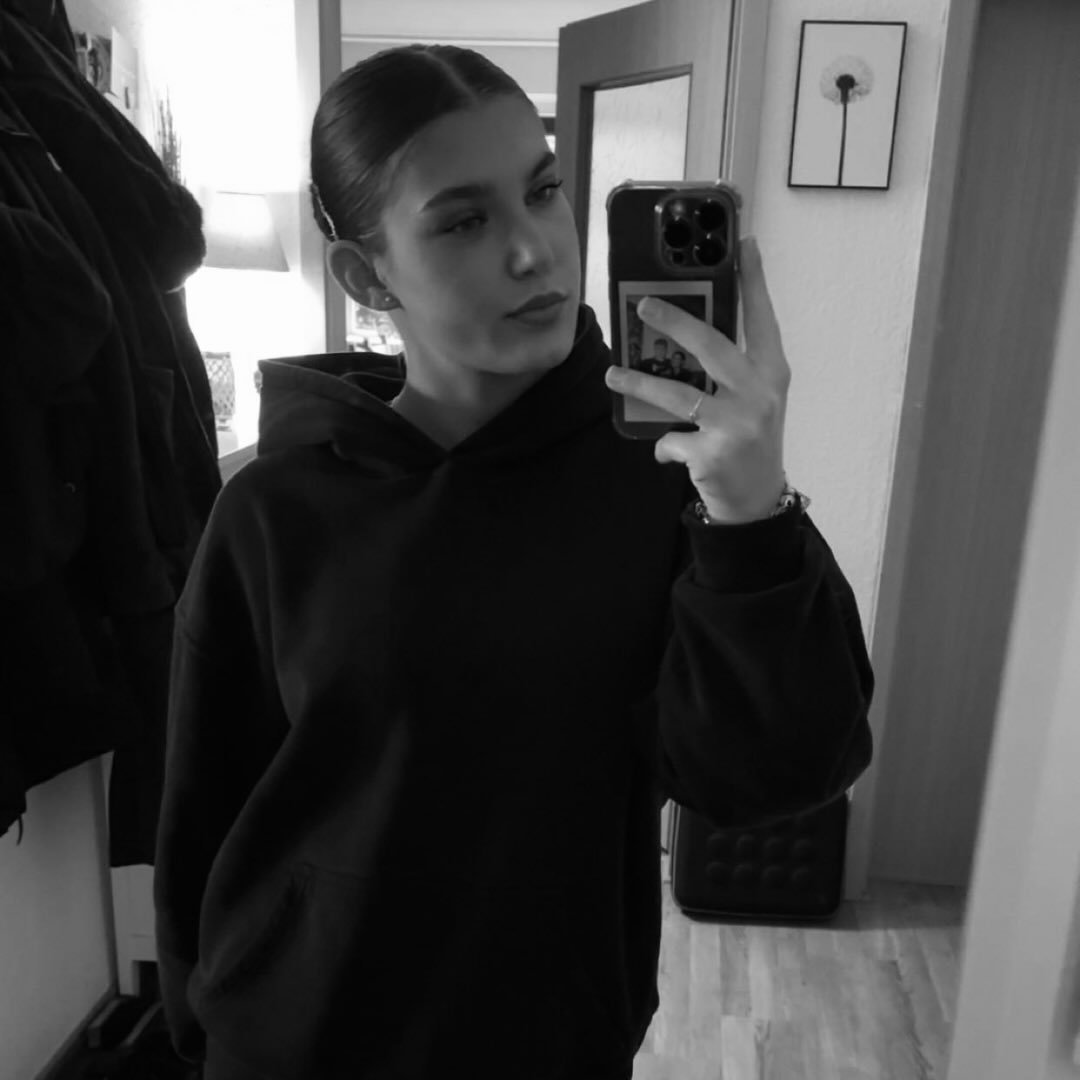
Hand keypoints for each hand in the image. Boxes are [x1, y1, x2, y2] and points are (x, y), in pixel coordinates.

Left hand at [604, 235, 789, 523]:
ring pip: (678, 394)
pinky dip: (663, 445)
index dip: (753, 280)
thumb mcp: (753, 398)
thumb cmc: (750, 439)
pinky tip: (666, 451)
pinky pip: (671, 439)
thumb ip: (729, 367)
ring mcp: (738, 424)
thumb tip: (679, 331)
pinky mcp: (714, 454)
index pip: (762, 318)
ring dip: (640, 383)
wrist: (757, 500)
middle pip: (711, 346)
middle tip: (643, 306)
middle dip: (674, 321)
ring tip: (614, 375)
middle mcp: (759, 393)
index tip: (742, 243)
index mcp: (772, 372)